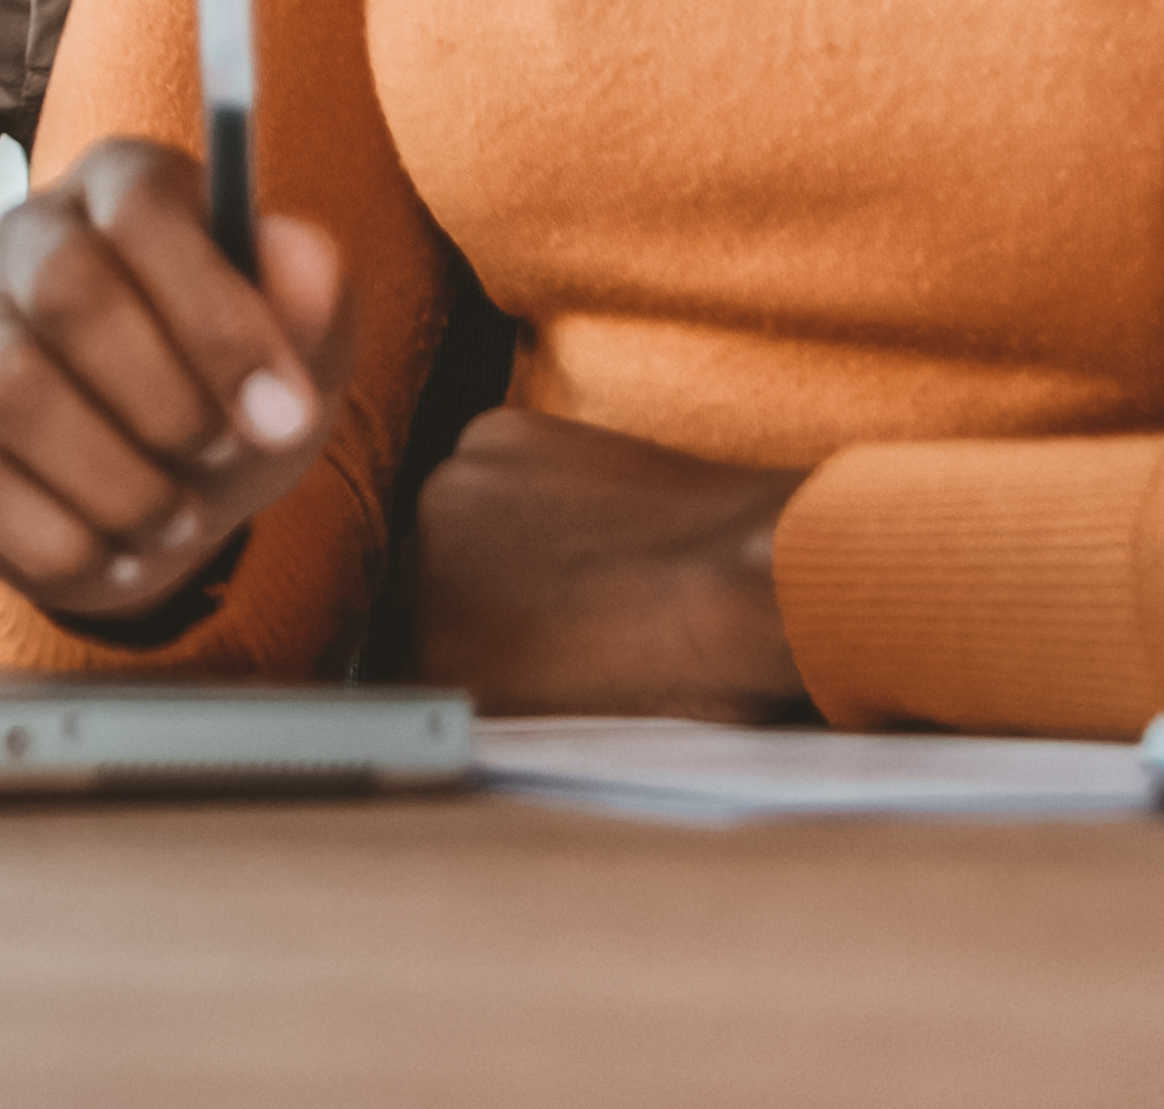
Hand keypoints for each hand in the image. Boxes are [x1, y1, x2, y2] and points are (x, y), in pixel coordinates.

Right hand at [0, 138, 345, 640]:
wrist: (184, 485)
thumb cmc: (241, 390)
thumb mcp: (308, 345)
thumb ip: (315, 291)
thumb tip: (295, 256)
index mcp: (125, 190)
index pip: (144, 209)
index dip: (216, 315)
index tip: (283, 413)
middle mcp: (32, 241)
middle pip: (64, 288)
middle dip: (164, 399)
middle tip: (221, 455)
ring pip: (13, 389)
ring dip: (120, 481)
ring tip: (178, 517)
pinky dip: (62, 540)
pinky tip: (116, 551)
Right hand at [409, 407, 808, 713]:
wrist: (757, 582)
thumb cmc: (687, 675)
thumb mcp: (562, 728)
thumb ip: (489, 701)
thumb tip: (464, 687)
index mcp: (424, 662)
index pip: (407, 661)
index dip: (460, 664)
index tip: (505, 663)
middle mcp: (413, 572)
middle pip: (419, 585)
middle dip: (471, 598)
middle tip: (552, 617)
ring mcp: (449, 495)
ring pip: (454, 523)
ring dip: (494, 540)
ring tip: (581, 567)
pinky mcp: (496, 436)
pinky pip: (492, 469)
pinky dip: (527, 488)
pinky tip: (590, 519)